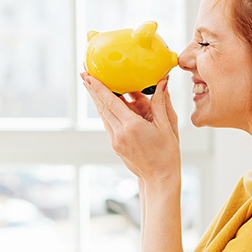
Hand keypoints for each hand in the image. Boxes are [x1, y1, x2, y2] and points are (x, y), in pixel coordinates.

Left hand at [81, 69, 179, 185]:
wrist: (160, 178)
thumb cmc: (167, 154)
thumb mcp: (167, 126)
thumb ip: (161, 102)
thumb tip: (162, 82)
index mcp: (132, 126)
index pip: (111, 101)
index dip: (98, 87)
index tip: (88, 74)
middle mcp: (120, 133)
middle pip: (102, 106)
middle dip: (92, 89)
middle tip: (84, 72)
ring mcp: (115, 140)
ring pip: (103, 115)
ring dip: (98, 99)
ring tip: (91, 84)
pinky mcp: (115, 145)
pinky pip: (109, 123)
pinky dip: (107, 110)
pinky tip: (107, 103)